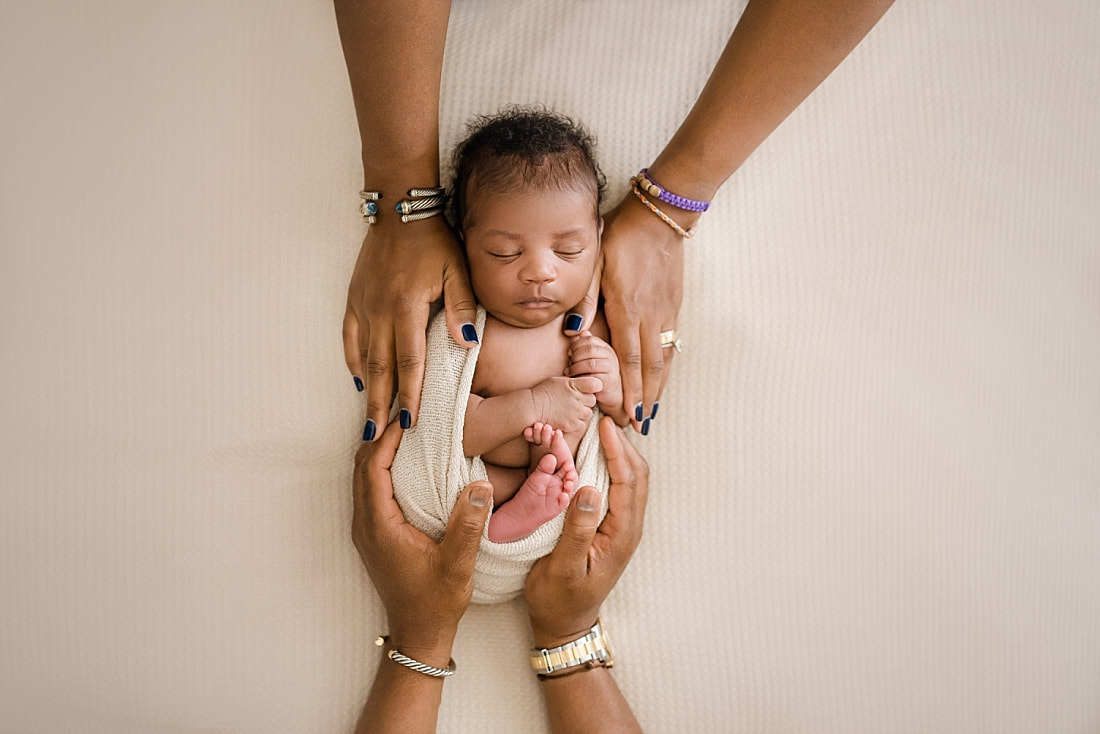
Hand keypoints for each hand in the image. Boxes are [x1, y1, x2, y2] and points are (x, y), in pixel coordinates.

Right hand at [343, 217, 477, 438]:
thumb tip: (467, 346)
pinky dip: (354, 360)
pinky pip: (350, 337)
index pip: (409, 361)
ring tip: (369, 419)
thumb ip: (462, 308)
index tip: (412, 421)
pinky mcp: (354, 299)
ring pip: (364, 357)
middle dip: (382, 404)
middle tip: (380, 436)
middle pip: (381, 369)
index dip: (411, 394)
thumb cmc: (434, 241)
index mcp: (406, 307)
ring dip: (367, 390)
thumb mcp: (457, 270)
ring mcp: (363, 306)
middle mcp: (380, 311)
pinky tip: (360, 379)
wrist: (400, 210)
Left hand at [351, 419, 492, 664]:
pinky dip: (382, 468)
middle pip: (361, 466)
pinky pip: (370, 489)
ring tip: (407, 431)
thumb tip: (480, 486)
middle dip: (381, 437)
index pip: (373, 468)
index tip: (409, 417)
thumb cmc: (436, 601)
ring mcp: (366, 530)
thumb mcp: (458, 564)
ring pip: (363, 477)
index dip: (387, 439)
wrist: (418, 633)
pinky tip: (407, 462)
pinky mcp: (373, 534)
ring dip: (380, 451)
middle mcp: (365, 524)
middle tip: (407, 414)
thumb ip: (468, 525)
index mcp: (380, 526)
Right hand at [524, 417, 648, 647]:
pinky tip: (590, 454)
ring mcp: (621, 527)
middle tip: (601, 416)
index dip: (618, 450)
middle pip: (636, 475)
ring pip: (629, 480)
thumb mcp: (562, 568)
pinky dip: (609, 465)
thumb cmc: (559, 599)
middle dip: (622, 443)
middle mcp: (628, 527)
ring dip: (618, 452)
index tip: (603, 424)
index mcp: (621, 535)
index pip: (628, 482)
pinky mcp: (610, 527)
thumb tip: (588, 491)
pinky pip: (617, 488)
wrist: (564, 625)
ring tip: (597, 427)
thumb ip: (576, 532)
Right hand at [530, 375, 601, 433]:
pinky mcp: (572, 424)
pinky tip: (568, 418)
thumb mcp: (559, 380)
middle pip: (592, 400)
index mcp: (575, 385)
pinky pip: (582, 424)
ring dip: (582, 412)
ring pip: (588, 413)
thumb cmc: (543, 391)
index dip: (592, 387)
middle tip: (575, 401)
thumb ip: (573, 381)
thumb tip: (583, 379)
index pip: (596, 385)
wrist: (532, 407)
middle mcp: (578, 398)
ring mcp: (576, 412)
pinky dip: (577, 422)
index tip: (586, 389)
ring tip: (571, 410)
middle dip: (586, 400)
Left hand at [566, 331, 625, 424]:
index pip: (588, 339)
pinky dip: (580, 378)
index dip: (575, 345)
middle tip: (568, 363)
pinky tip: (574, 380)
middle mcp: (611, 355)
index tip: (569, 353)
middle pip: (589, 349)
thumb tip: (581, 331)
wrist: (608, 394)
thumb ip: (586, 344)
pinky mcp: (609, 381)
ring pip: (589, 363)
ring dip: (575, 368)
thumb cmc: (596, 374)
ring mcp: (612, 368)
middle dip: (575, 356)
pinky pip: (592, 377)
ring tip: (568, 372)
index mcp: (605, 347)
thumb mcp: (590, 357)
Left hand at [590, 194, 684, 429]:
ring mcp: (666, 311)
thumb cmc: (621, 237)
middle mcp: (651, 315)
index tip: (627, 414)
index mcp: (628, 308)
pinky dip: (667, 366)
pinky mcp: (675, 305)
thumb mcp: (596, 263)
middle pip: (650, 367)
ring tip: (652, 410)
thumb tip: (574, 329)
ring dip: (659, 387)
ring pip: (664, 358)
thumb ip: (585, 298)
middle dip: (645, 398)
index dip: (629, 390)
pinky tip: (663, 378)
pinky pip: (671, 343)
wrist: (659, 218)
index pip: (629, 359)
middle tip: (639, 424)